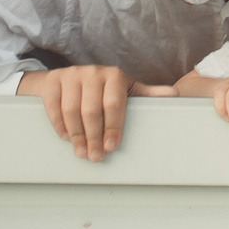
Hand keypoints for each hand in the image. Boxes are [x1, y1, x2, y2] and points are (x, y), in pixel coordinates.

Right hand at [17, 65, 164, 160]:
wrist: (66, 77)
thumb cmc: (101, 88)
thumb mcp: (125, 89)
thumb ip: (147, 94)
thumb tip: (175, 96)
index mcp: (115, 75)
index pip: (114, 104)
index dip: (113, 127)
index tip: (111, 146)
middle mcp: (93, 72)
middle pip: (92, 110)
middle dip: (94, 136)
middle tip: (95, 156)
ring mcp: (72, 75)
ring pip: (72, 110)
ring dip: (76, 135)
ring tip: (81, 151)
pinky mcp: (53, 81)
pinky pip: (54, 106)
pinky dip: (59, 124)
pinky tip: (65, 136)